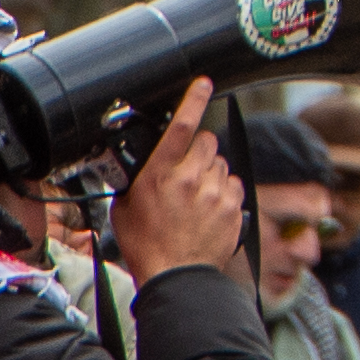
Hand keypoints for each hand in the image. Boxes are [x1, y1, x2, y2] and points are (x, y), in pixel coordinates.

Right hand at [106, 84, 240, 282]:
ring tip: (194, 198)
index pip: (182, 125)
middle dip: (198, 150)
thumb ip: (138, 179)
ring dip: (210, 173)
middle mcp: (193, 178)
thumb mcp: (126, 207)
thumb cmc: (146, 245)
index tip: (203, 83)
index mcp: (162, 173)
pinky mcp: (234, 206)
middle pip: (207, 142)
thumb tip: (143, 166)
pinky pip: (232, 185)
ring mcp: (216, 191)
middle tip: (185, 171)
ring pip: (221, 164)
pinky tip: (208, 209)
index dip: (193, 99)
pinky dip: (222, 191)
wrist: (175, 275)